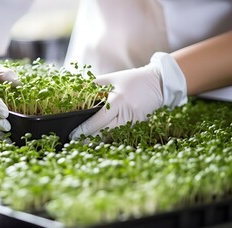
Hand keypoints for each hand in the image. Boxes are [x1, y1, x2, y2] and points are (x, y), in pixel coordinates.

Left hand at [70, 52, 187, 138]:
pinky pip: (121, 134)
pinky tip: (99, 140)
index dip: (85, 129)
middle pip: (104, 132)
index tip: (74, 135)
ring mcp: (134, 122)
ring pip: (113, 136)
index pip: (98, 120)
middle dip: (89, 139)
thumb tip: (74, 91)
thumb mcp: (112, 78)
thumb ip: (93, 85)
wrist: (158, 83)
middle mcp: (127, 113)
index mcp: (118, 101)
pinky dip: (110, 136)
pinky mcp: (139, 126)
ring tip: (84, 144)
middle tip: (75, 142)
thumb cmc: (131, 80)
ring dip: (98, 140)